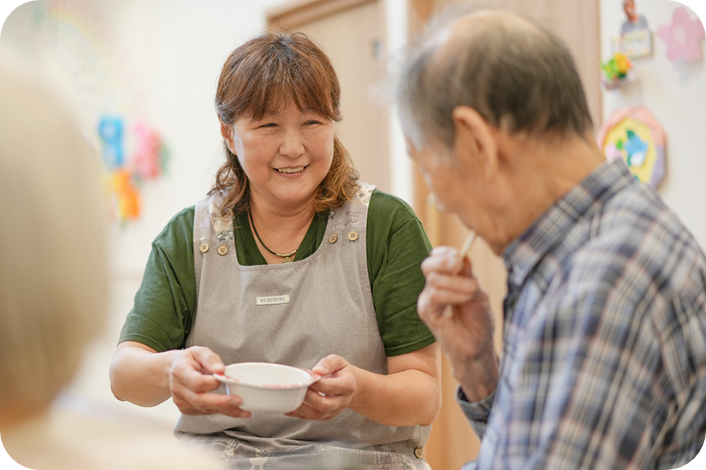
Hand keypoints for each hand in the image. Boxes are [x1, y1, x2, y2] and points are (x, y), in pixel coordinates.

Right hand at [167, 346, 250, 418]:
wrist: (171, 371)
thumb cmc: (187, 360)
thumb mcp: (198, 351)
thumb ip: (210, 358)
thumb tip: (221, 369)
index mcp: (180, 372)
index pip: (196, 382)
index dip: (211, 383)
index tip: (225, 379)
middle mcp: (179, 389)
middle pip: (200, 400)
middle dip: (221, 403)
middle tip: (238, 401)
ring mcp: (181, 401)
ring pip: (204, 409)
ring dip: (225, 411)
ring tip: (243, 410)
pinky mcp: (186, 409)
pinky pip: (204, 412)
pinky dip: (220, 412)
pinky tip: (233, 410)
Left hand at [286, 355, 357, 420]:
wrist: (350, 384)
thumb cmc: (341, 372)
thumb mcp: (338, 361)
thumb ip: (328, 363)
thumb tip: (317, 371)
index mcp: (348, 385)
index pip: (330, 387)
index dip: (316, 383)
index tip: (307, 376)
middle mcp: (342, 401)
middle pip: (324, 405)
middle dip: (308, 397)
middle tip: (298, 387)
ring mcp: (334, 411)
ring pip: (316, 415)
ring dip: (301, 407)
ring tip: (291, 395)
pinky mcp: (326, 416)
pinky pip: (310, 418)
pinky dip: (297, 413)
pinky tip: (289, 405)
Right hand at [418, 246, 497, 400]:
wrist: (478, 346)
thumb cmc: (478, 319)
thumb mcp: (476, 291)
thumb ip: (467, 274)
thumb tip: (461, 255)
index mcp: (443, 280)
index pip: (435, 258)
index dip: (445, 253)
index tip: (460, 257)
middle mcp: (431, 289)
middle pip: (428, 265)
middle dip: (445, 262)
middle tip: (460, 266)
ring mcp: (427, 302)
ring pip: (433, 280)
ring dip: (456, 282)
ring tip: (472, 291)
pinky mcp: (428, 314)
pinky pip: (434, 296)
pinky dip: (452, 294)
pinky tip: (466, 298)